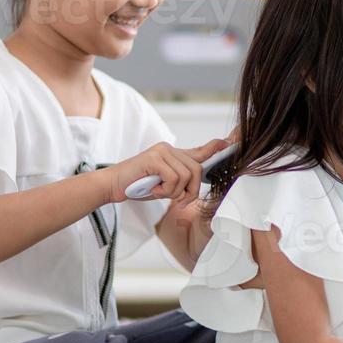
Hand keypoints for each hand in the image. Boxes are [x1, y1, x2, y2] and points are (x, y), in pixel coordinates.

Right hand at [101, 139, 229, 206]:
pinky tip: (151, 189)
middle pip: (197, 170)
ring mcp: (162, 151)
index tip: (228, 143)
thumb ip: (180, 183)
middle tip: (176, 200)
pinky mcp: (155, 158)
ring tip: (157, 191)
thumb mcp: (163, 185)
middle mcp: (169, 149)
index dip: (215, 148)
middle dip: (191, 190)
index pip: (199, 151)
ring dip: (174, 192)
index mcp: (173, 155)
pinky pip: (174, 178)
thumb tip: (195, 189)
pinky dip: (164, 190)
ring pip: (186, 176)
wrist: (113, 185)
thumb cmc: (137, 186)